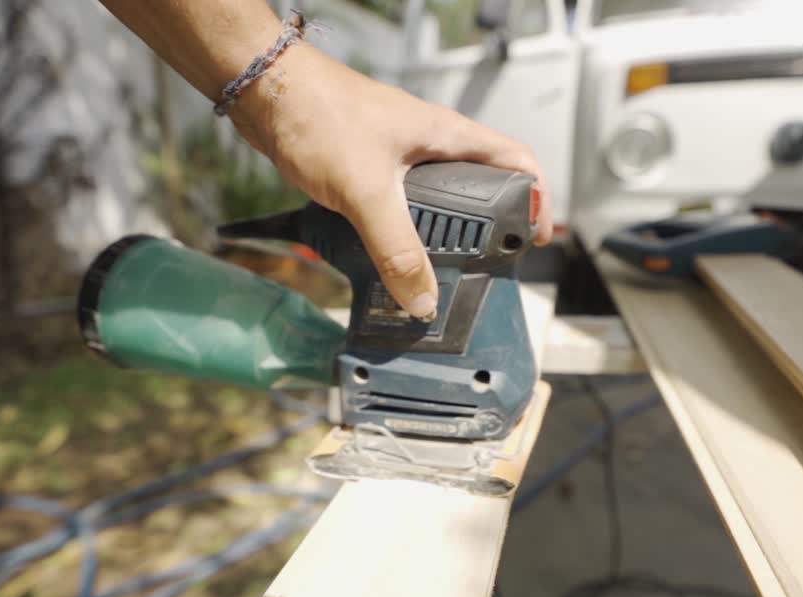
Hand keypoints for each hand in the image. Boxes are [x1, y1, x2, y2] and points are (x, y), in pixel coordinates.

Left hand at [228, 42, 552, 319]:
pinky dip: (403, 233)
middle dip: (490, 228)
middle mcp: (430, 144)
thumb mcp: (366, 191)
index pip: (516, 161)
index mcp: (447, 136)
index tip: (535, 239)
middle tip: (487, 266)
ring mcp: (401, 155)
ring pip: (440, 199)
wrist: (265, 92)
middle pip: (482, 186)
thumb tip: (422, 299)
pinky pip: (402, 206)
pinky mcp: (371, 168)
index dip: (536, 199)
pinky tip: (389, 255)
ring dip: (443, 235)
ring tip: (440, 272)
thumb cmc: (318, 114)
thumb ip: (396, 248)